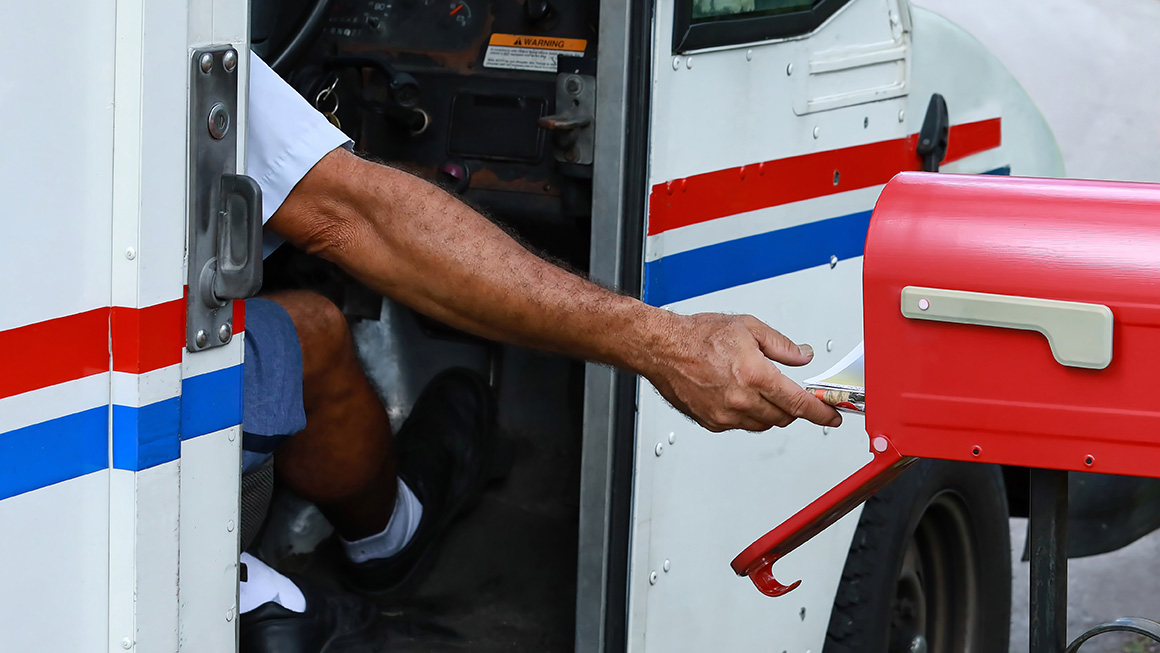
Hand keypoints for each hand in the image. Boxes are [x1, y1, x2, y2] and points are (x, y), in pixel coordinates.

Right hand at [642, 313, 841, 431]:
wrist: (662, 348)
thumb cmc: (697, 336)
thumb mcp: (748, 327)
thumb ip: (781, 345)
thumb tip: (803, 355)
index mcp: (755, 375)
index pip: (799, 403)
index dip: (821, 413)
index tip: (832, 417)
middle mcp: (741, 399)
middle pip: (783, 417)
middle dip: (793, 408)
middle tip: (792, 394)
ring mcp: (725, 414)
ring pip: (763, 424)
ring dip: (770, 412)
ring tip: (758, 390)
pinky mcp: (711, 422)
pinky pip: (740, 425)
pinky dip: (747, 415)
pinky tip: (739, 396)